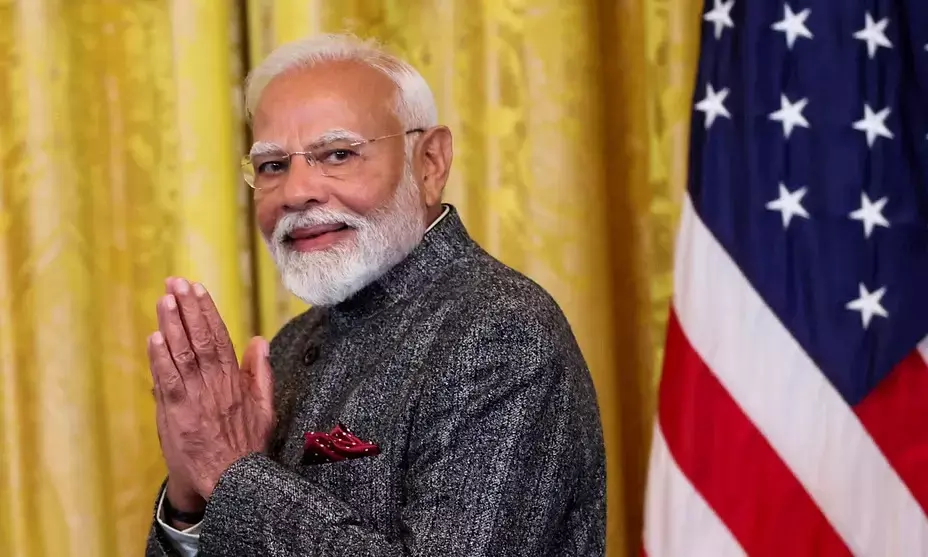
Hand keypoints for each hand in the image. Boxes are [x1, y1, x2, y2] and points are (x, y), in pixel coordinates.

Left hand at [148, 277, 274, 499]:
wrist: (231, 481)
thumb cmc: (246, 445)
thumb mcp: (264, 408)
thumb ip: (261, 372)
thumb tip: (260, 340)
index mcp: (234, 380)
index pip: (219, 336)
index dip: (207, 311)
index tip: (198, 288)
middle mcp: (215, 384)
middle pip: (200, 338)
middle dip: (187, 308)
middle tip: (176, 282)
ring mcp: (195, 398)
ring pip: (183, 353)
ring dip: (173, 324)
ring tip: (164, 299)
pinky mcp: (177, 413)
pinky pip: (168, 380)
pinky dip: (161, 358)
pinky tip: (155, 337)